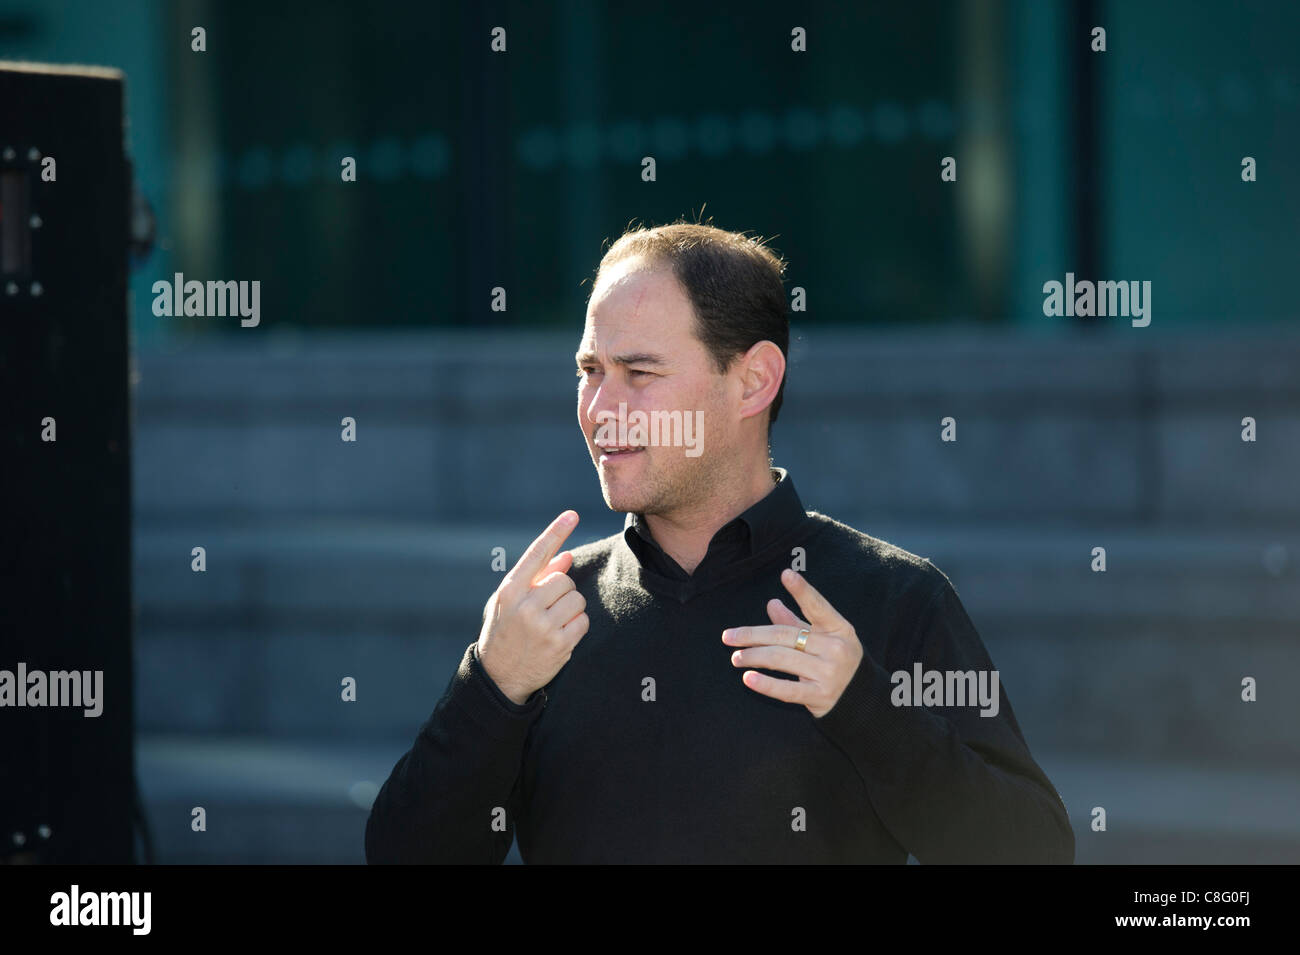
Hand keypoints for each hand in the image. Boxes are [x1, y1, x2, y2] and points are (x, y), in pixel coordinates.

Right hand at [477, 511, 588, 704]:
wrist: (498, 677)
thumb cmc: (504, 631)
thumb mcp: (510, 602)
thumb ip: (537, 578)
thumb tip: (567, 556)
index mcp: (510, 590)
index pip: (537, 554)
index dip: (556, 532)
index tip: (572, 515)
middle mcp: (525, 605)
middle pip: (565, 580)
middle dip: (562, 591)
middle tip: (547, 608)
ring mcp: (543, 626)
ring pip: (577, 599)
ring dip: (571, 609)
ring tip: (552, 623)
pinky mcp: (560, 645)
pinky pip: (583, 621)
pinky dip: (577, 627)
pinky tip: (559, 636)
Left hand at [721, 568, 863, 718]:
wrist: (861, 700)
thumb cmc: (836, 661)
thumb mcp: (824, 638)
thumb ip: (797, 622)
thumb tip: (771, 603)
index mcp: (839, 629)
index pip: (818, 606)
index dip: (802, 591)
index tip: (786, 574)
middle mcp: (836, 649)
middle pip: (786, 635)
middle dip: (753, 635)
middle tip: (729, 637)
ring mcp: (829, 674)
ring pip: (782, 659)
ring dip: (753, 657)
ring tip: (735, 657)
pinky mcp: (820, 696)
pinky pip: (787, 690)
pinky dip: (765, 684)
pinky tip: (748, 678)